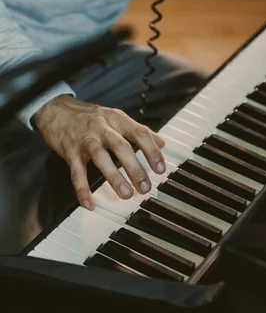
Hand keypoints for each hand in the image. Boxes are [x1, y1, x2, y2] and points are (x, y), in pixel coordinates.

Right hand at [34, 95, 164, 209]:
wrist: (56, 109)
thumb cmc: (90, 116)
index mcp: (117, 119)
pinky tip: (90, 204)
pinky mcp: (69, 151)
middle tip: (145, 187)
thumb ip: (139, 130)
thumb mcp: (116, 117)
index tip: (161, 169)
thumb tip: (162, 143)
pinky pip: (76, 173)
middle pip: (121, 146)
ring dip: (114, 177)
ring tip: (127, 194)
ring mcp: (85, 139)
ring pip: (100, 157)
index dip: (152, 151)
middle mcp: (102, 127)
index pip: (139, 133)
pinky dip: (82, 190)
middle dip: (135, 168)